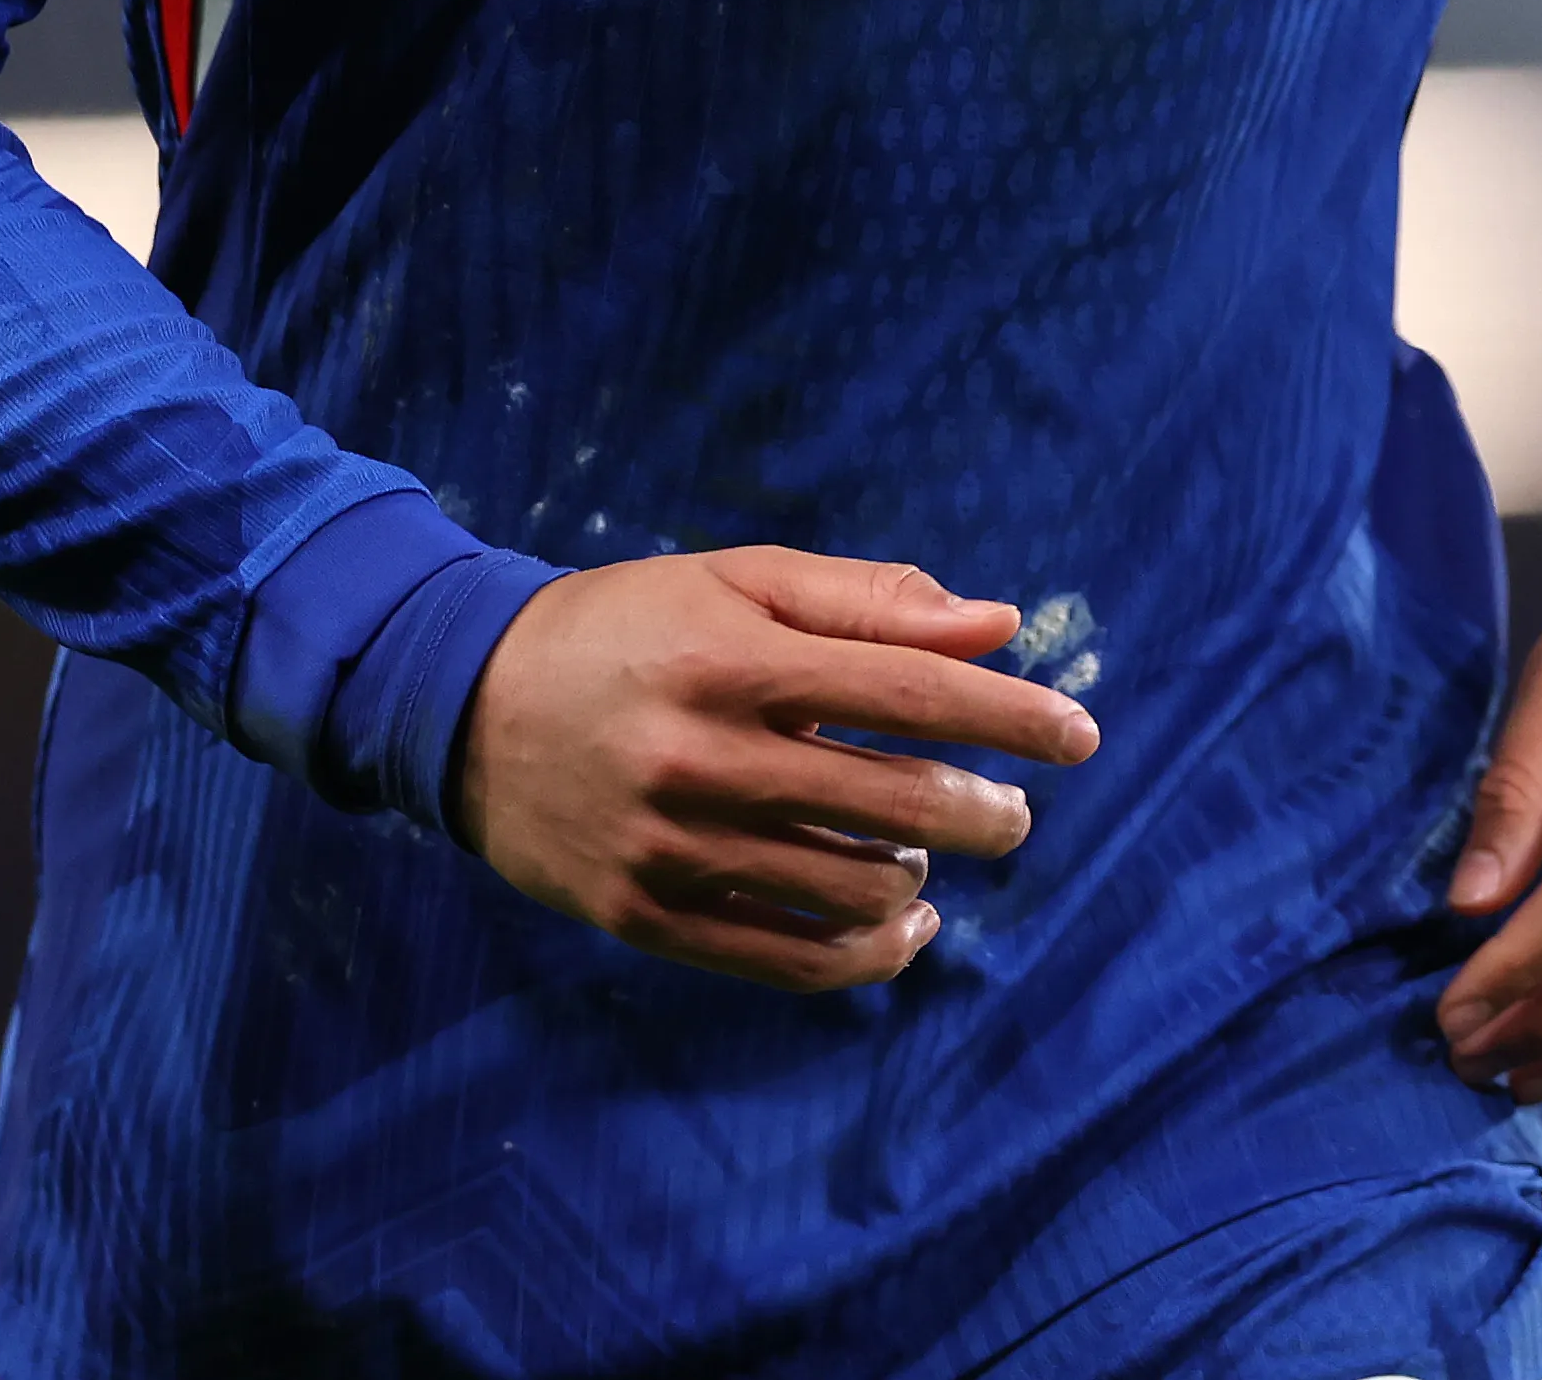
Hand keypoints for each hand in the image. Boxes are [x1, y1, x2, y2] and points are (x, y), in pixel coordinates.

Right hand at [449, 548, 1099, 992]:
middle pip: (893, 801)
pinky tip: (901, 929)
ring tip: (923, 854)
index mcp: (734, 655)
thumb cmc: (628, 626)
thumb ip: (867, 601)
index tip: (1080, 734)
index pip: (909, 690)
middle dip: (984, 813)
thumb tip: (1000, 625)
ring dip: (917, 878)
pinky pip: (786, 961)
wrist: (461, 704)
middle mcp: (703, 753)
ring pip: (846, 890)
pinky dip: (865, 957)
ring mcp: (671, 845)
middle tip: (1014, 816)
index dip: (1010, 715)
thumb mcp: (736, 579)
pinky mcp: (644, 916)